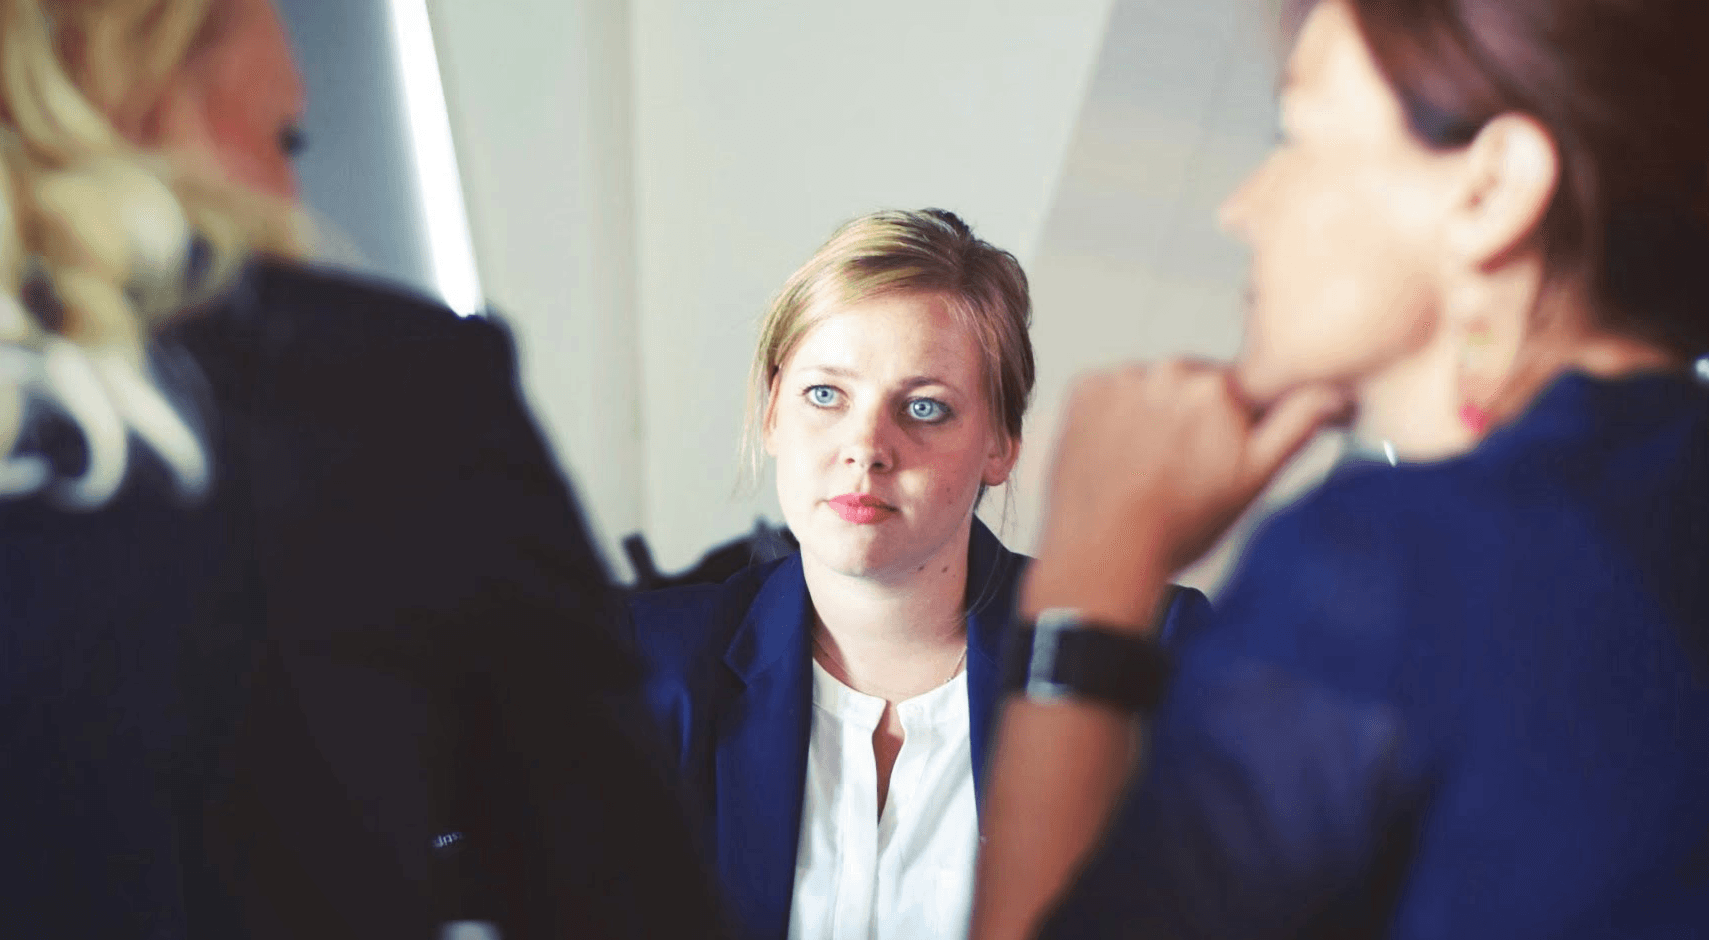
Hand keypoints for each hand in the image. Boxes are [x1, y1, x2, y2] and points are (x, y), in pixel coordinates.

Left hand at [1023, 360, 1346, 626]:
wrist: (1104, 553)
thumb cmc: (1178, 526)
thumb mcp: (1254, 479)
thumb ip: (1297, 424)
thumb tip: (1335, 392)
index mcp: (1218, 387)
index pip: (1239, 389)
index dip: (1233, 424)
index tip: (1218, 453)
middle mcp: (1168, 371)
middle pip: (1193, 385)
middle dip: (1193, 417)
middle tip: (1180, 469)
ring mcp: (1121, 378)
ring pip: (1150, 388)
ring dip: (1152, 414)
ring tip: (1146, 466)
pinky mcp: (1083, 389)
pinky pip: (1110, 391)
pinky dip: (1113, 415)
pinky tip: (1117, 454)